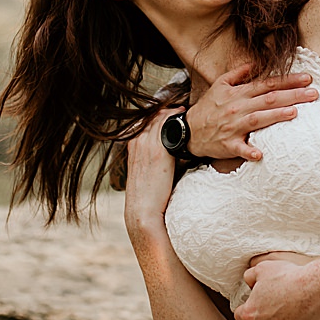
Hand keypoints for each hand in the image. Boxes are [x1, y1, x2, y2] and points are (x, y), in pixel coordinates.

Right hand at [124, 110, 177, 239]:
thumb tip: (172, 152)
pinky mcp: (159, 151)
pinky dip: (176, 120)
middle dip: (168, 111)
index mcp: (132, 144)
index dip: (159, 115)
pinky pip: (167, 126)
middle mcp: (137, 141)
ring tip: (187, 111)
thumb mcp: (147, 170)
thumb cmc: (148, 194)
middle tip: (183, 108)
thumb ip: (156, 157)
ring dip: (173, 113)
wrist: (143, 211)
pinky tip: (187, 118)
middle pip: (153, 115)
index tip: (173, 113)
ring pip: (160, 118)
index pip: (146, 120)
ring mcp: (146, 144)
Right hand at [187, 64, 318, 162]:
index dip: (288, 80)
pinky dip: (249, 151)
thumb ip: (238, 73)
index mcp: (239, 93)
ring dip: (276, 116)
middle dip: (292, 95)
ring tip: (294, 113)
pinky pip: (240, 148)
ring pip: (258, 119)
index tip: (307, 78)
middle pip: (269, 99)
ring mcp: (234, 126)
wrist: (188, 130)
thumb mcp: (219, 84)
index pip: (267, 84)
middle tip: (313, 94)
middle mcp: (238, 108)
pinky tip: (261, 154)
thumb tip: (256, 63)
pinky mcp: (228, 144)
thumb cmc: (208, 108)